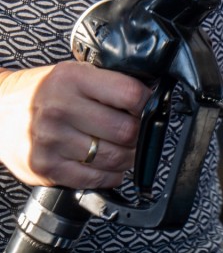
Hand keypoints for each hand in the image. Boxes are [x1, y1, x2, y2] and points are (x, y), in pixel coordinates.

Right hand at [0, 62, 150, 188]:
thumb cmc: (42, 92)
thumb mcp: (73, 73)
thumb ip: (107, 83)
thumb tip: (150, 97)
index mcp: (71, 79)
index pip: (130, 94)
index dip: (145, 103)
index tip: (143, 107)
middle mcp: (59, 109)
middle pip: (126, 130)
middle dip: (139, 134)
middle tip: (135, 132)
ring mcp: (50, 141)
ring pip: (115, 158)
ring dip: (128, 157)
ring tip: (123, 149)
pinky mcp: (45, 167)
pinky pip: (96, 179)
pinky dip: (111, 175)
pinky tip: (107, 165)